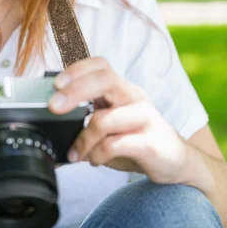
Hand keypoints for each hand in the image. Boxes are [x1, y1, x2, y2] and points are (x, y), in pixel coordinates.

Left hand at [48, 58, 189, 185]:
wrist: (176, 162)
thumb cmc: (136, 140)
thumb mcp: (111, 124)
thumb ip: (87, 119)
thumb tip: (50, 128)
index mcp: (121, 89)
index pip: (100, 65)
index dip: (77, 69)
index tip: (56, 83)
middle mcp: (134, 97)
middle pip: (104, 80)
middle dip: (74, 91)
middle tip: (53, 108)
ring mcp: (144, 118)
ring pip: (105, 119)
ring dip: (83, 139)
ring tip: (76, 154)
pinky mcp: (150, 143)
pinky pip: (116, 144)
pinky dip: (98, 154)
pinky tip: (95, 160)